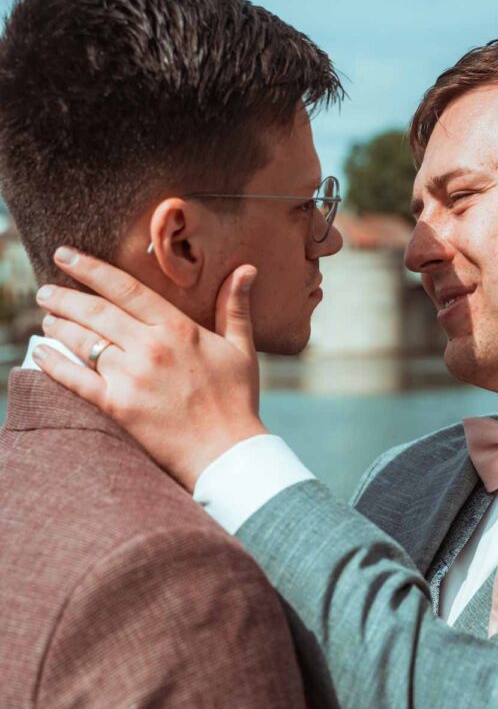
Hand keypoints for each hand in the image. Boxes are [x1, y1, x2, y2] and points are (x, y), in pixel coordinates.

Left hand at [33, 248, 265, 488]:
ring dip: (59, 326)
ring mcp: (131, 377)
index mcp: (177, 328)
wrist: (227, 453)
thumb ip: (235, 308)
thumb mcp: (241, 350)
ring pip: (83, 341)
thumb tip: (245, 270)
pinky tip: (41, 354)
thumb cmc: (237, 402)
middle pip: (95, 311)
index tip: (65, 255)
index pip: (124, 288)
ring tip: (47, 319)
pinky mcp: (117, 407)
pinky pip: (76, 380)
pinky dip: (54, 364)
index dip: (90, 268)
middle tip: (46, 290)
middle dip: (64, 297)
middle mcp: (149, 347)